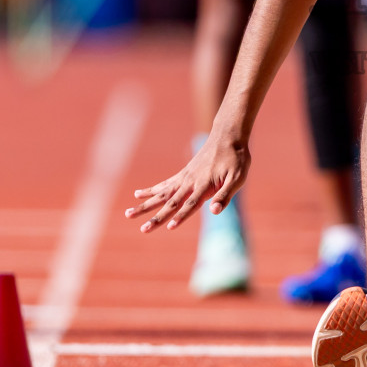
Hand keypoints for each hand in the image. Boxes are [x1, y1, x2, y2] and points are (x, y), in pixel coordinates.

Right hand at [125, 128, 250, 232]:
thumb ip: (225, 195)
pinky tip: (138, 194)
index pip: (191, 204)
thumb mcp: (238, 178)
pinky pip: (164, 184)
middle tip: (143, 230)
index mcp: (204, 184)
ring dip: (145, 204)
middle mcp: (190, 181)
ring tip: (128, 213)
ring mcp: (184, 177)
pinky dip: (151, 189)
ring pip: (161, 194)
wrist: (228, 136)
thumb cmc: (236, 159)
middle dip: (156, 217)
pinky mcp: (183, 173)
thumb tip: (213, 211)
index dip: (181, 216)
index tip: (169, 227)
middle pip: (170, 203)